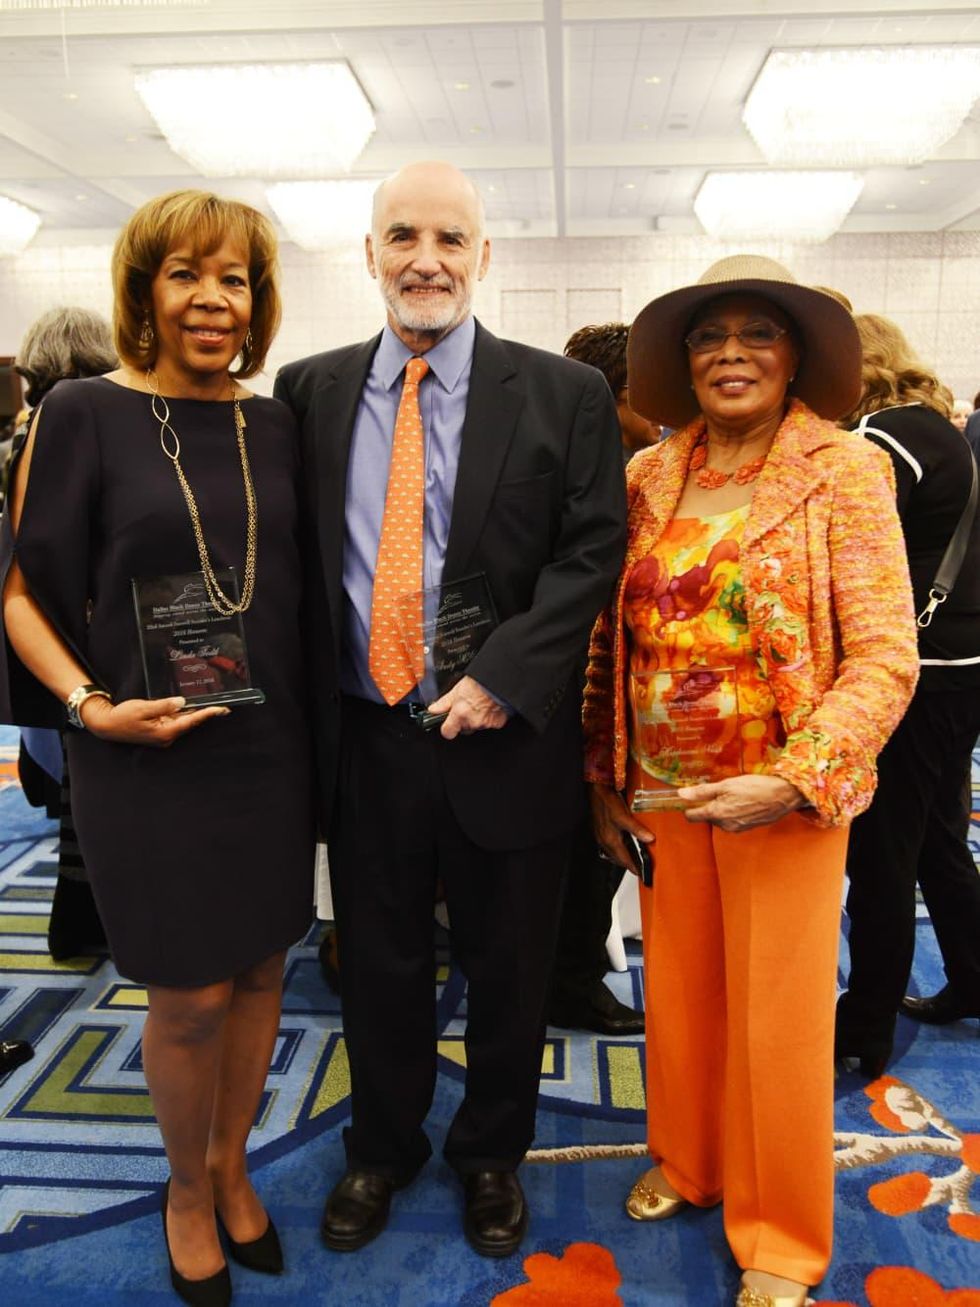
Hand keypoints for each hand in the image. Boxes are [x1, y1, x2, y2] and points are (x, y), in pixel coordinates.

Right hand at [79, 694, 230, 747]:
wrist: (106, 725)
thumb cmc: (123, 716)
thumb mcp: (143, 707)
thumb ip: (164, 705)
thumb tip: (182, 702)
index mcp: (165, 732)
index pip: (191, 721)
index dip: (208, 714)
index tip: (222, 710)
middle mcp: (167, 737)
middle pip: (190, 723)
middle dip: (205, 714)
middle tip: (223, 707)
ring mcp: (163, 736)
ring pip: (183, 723)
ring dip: (195, 714)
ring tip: (212, 706)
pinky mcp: (159, 732)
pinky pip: (175, 722)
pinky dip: (184, 715)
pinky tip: (191, 707)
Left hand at [427, 676, 507, 739]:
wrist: (498, 681)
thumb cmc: (480, 682)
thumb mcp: (457, 690)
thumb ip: (444, 703)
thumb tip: (433, 709)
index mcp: (460, 714)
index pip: (447, 732)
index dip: (447, 728)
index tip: (448, 724)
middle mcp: (472, 721)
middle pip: (464, 729)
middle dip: (464, 721)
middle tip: (467, 708)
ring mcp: (485, 723)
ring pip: (477, 726)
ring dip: (477, 718)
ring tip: (479, 704)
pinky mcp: (497, 723)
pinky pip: (490, 724)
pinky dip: (489, 717)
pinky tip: (489, 707)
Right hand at [588, 783, 654, 877]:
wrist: (595, 790)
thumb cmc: (607, 801)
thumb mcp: (623, 815)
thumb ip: (636, 828)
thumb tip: (649, 839)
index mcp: (611, 840)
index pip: (625, 861)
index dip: (635, 869)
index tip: (644, 876)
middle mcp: (605, 842)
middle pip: (620, 859)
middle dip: (630, 865)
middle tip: (642, 868)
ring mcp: (601, 837)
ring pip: (615, 853)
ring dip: (624, 857)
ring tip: (635, 859)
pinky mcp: (600, 831)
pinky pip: (610, 846)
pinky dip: (619, 849)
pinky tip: (623, 844)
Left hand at [678, 774, 804, 831]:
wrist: (782, 796)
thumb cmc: (754, 787)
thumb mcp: (726, 785)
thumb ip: (702, 791)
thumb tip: (681, 794)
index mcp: (716, 814)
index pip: (691, 817)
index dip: (689, 806)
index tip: (692, 797)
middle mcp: (724, 825)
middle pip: (706, 817)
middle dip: (709, 805)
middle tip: (721, 791)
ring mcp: (736, 828)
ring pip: (720, 819)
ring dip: (722, 808)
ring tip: (735, 795)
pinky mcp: (746, 828)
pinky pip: (732, 821)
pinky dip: (733, 812)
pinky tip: (743, 802)